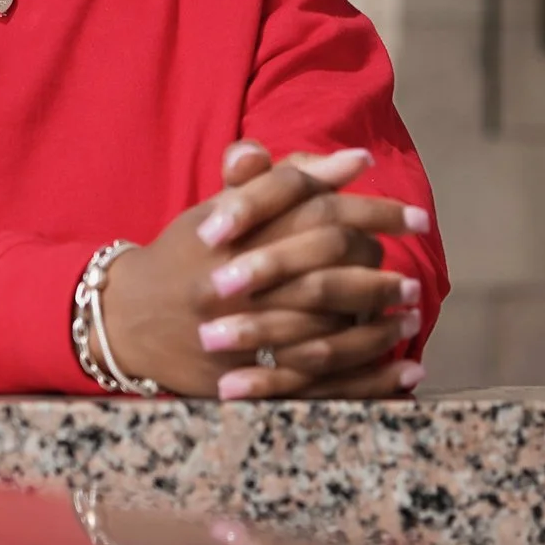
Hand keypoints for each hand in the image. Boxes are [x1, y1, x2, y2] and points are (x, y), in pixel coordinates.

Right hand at [97, 142, 429, 398]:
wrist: (126, 319)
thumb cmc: (189, 253)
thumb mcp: (225, 206)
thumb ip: (288, 179)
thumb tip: (355, 160)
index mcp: (236, 231)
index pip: (316, 211)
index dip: (374, 211)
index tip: (418, 217)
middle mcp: (237, 281)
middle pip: (324, 273)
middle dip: (378, 276)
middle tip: (411, 280)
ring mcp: (237, 335)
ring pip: (323, 332)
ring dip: (377, 327)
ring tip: (411, 316)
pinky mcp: (242, 379)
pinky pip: (318, 385)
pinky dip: (368, 380)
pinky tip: (406, 371)